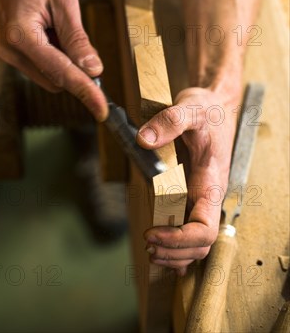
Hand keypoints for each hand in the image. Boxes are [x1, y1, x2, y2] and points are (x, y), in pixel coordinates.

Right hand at [0, 0, 107, 120]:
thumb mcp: (65, 0)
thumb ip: (77, 39)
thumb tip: (93, 70)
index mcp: (20, 34)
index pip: (60, 72)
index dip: (85, 91)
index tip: (101, 110)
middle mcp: (8, 49)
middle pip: (54, 79)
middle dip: (76, 70)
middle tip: (83, 41)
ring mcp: (5, 53)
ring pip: (48, 75)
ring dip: (64, 62)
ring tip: (58, 25)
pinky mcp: (8, 52)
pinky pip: (40, 66)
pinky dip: (54, 56)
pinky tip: (50, 30)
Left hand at [136, 87, 238, 275]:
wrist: (215, 105)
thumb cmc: (207, 109)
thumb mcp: (190, 108)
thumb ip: (170, 122)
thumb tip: (144, 140)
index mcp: (211, 183)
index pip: (205, 228)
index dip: (180, 238)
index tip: (153, 233)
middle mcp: (207, 195)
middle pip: (200, 244)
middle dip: (174, 251)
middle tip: (148, 245)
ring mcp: (200, 197)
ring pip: (195, 242)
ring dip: (175, 253)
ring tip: (151, 249)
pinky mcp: (191, 193)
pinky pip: (188, 227)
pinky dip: (177, 245)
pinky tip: (162, 249)